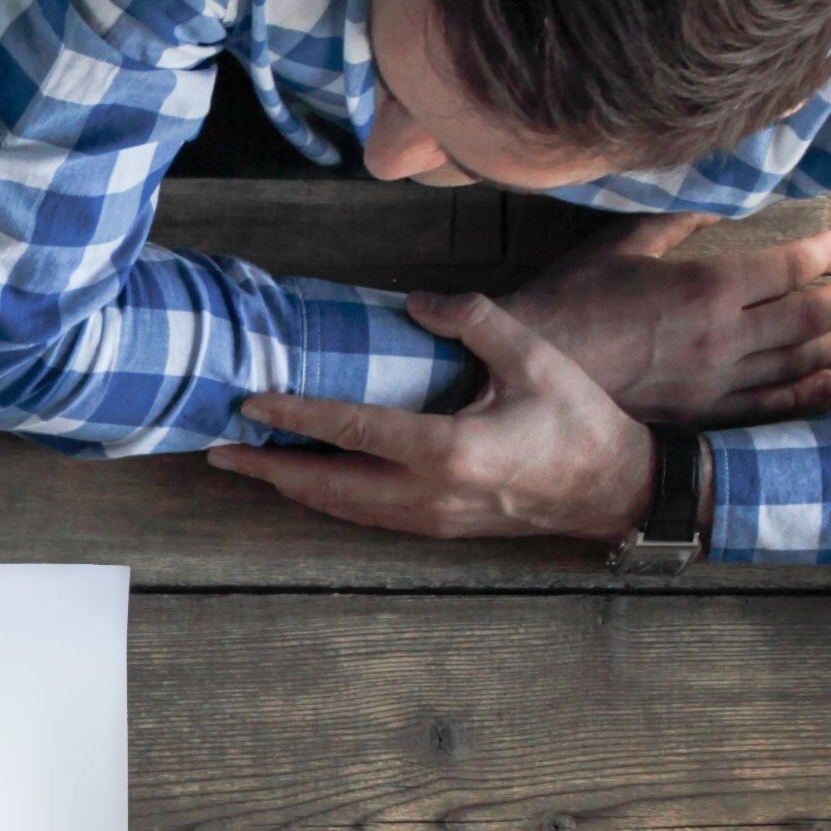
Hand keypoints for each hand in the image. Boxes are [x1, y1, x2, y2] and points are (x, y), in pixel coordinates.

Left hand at [209, 291, 652, 541]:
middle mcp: (428, 494)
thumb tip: (415, 301)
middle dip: (267, 468)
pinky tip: (306, 479)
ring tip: (246, 464)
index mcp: (449, 450)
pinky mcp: (435, 528)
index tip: (249, 401)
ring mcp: (429, 519)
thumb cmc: (579, 422)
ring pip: (341, 509)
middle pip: (325, 486)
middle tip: (217, 450)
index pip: (351, 429)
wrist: (613, 492)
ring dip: (291, 487)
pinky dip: (326, 498)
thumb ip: (473, 320)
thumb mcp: (534, 357)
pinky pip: (365, 515)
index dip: (295, 412)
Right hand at [504, 212, 830, 427]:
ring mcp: (711, 381)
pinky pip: (764, 405)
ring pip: (794, 363)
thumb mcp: (622, 245)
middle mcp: (719, 338)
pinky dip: (802, 393)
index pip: (784, 268)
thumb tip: (718, 204)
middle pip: (805, 318)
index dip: (821, 254)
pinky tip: (828, 380)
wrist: (528, 366)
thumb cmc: (568, 301)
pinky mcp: (696, 413)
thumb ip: (677, 222)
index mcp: (704, 287)